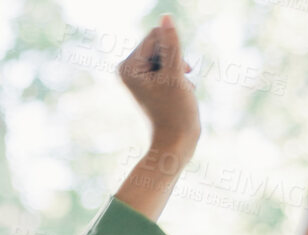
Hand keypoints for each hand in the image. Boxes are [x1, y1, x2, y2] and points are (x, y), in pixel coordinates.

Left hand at [118, 15, 198, 160]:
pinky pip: (169, 65)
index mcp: (127, 66)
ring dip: (179, 69)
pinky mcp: (149, 83)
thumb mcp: (176, 74)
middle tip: (176, 84)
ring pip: (168, 54)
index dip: (173, 52)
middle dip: (176, 60)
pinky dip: (178, 77)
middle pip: (161, 43)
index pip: (156, 35)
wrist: (175, 144)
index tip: (172, 76)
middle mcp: (128, 69)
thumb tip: (165, 17)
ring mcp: (138, 76)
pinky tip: (180, 93)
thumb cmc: (175, 112)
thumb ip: (172, 44)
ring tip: (179, 90)